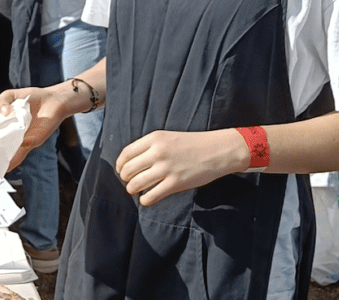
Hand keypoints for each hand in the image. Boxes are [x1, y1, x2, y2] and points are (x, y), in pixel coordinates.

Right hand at [0, 87, 73, 170]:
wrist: (54, 101)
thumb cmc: (34, 98)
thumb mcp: (12, 94)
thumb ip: (2, 101)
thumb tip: (3, 113)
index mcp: (5, 123)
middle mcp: (12, 133)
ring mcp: (21, 139)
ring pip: (8, 154)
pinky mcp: (31, 142)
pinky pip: (20, 154)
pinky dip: (12, 161)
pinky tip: (5, 168)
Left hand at [115, 129, 249, 206]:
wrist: (218, 150)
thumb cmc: (192, 144)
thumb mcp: (167, 137)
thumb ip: (149, 147)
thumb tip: (130, 163)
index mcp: (154, 139)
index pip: (126, 153)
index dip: (120, 165)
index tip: (121, 170)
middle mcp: (157, 152)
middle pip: (128, 170)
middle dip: (125, 178)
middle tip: (129, 182)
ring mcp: (166, 169)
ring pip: (136, 184)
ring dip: (132, 189)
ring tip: (135, 190)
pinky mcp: (176, 183)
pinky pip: (151, 196)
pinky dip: (145, 200)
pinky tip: (146, 199)